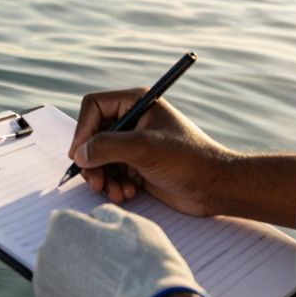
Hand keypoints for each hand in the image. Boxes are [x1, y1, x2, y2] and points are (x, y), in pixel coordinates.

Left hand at [34, 204, 214, 296]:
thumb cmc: (146, 265)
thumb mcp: (132, 225)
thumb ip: (105, 215)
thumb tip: (94, 217)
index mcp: (61, 227)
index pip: (69, 223)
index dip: (92, 234)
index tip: (111, 249)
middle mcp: (45, 255)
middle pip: (61, 253)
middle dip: (81, 260)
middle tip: (112, 275)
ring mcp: (44, 290)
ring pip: (59, 282)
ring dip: (77, 285)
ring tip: (107, 295)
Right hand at [69, 89, 236, 215]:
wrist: (216, 187)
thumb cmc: (188, 159)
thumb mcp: (144, 148)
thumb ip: (107, 146)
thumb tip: (79, 154)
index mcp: (136, 102)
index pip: (94, 107)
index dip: (83, 130)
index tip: (80, 155)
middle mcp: (132, 120)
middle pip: (92, 135)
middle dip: (92, 161)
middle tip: (95, 181)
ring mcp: (133, 144)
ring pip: (98, 157)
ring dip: (102, 177)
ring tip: (115, 193)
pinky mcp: (135, 165)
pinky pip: (110, 173)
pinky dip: (112, 185)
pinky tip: (127, 194)